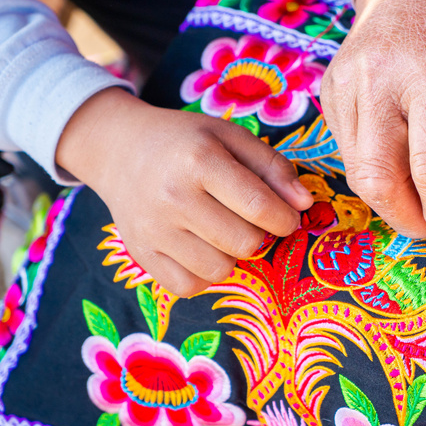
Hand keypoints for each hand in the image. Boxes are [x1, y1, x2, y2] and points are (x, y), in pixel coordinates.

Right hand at [56, 88, 312, 296]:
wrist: (121, 151)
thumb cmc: (186, 141)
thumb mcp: (231, 138)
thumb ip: (273, 167)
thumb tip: (304, 204)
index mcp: (200, 160)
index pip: (260, 207)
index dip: (285, 219)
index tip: (286, 216)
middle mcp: (173, 197)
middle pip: (244, 243)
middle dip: (258, 235)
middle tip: (249, 219)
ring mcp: (153, 229)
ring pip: (220, 271)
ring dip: (232, 256)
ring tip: (223, 231)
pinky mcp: (140, 254)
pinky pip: (189, 287)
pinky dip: (204, 275)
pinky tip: (202, 248)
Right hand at [321, 0, 425, 240]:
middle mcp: (379, 80)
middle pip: (377, 176)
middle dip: (403, 217)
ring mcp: (345, 84)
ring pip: (355, 169)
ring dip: (386, 198)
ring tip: (415, 202)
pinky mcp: (328, 90)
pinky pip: (346, 148)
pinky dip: (371, 168)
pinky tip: (394, 163)